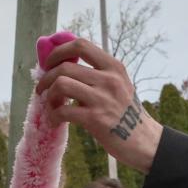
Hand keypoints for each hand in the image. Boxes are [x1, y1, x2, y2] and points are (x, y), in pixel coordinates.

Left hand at [35, 37, 162, 173]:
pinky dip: (53, 116)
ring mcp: (102, 99)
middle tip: (42, 89)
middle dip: (47, 78)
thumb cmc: (127, 114)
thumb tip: (66, 67)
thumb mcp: (120, 86)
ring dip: (49, 95)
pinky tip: (56, 121)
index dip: (59, 51)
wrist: (145, 142)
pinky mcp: (95, 119)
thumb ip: (99, 74)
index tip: (50, 63)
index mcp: (114, 67)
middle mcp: (109, 79)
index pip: (81, 45)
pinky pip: (63, 111)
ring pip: (61, 85)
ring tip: (51, 104)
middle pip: (65, 67)